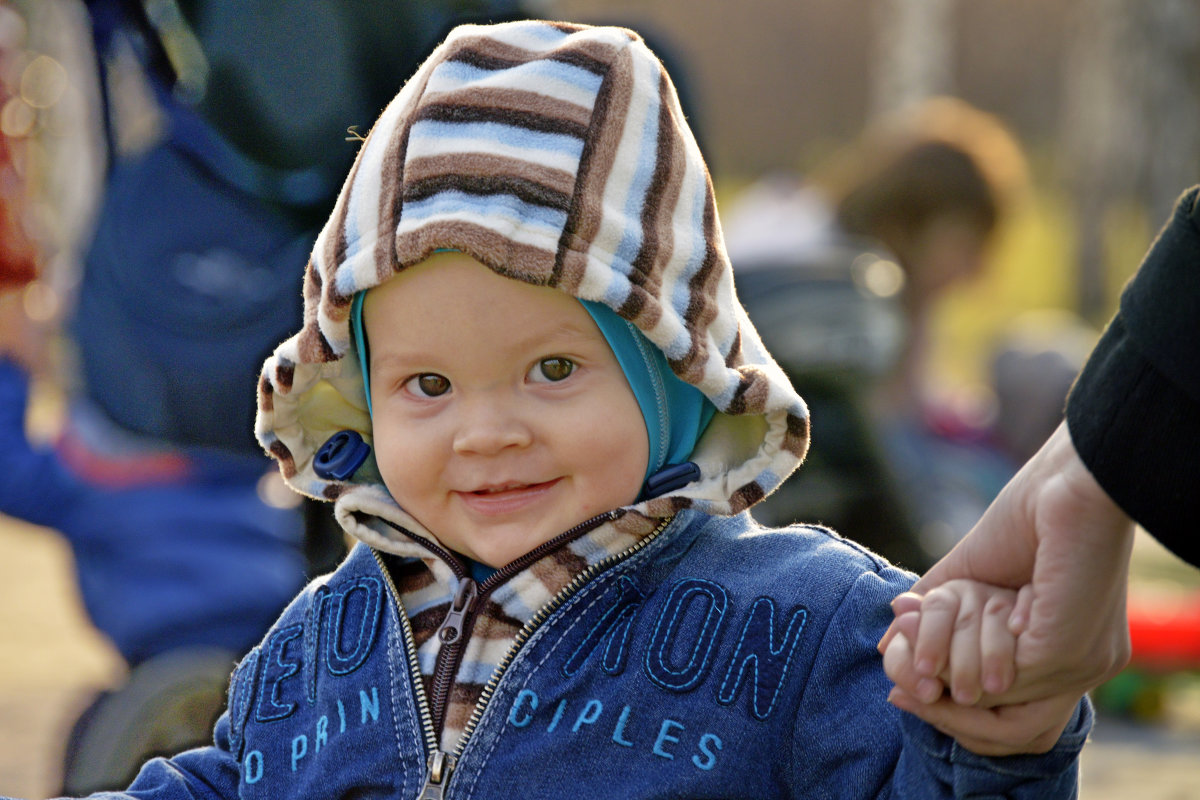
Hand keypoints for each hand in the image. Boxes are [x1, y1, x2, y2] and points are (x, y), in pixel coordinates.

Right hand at [879, 422, 1134, 748]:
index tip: (901, 677)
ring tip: (907, 638)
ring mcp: (1084, 661)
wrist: (1068, 478)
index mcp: (1069, 646)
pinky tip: (936, 626)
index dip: (954, 699)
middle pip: (1005, 713)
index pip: (1011, 704)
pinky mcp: (1067, 649)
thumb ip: (933, 609)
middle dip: (943, 698)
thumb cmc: (1030, 510)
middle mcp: (1086, 661)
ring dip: (943, 665)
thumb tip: (886, 645)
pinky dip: (958, 654)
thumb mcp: (968, 573)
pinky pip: (1002, 677)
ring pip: (995, 693)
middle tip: (897, 675)